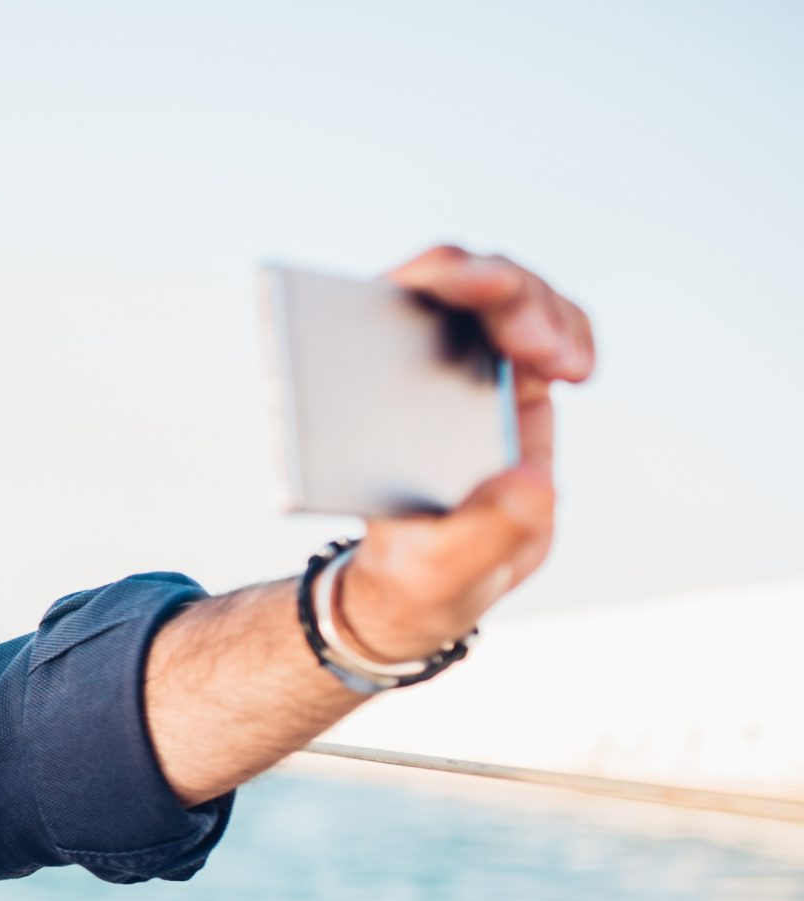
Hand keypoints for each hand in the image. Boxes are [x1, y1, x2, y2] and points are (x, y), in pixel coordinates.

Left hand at [340, 246, 597, 659]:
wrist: (443, 579)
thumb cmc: (418, 569)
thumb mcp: (435, 570)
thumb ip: (476, 536)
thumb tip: (529, 484)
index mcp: (360, 397)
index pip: (374, 307)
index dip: (420, 283)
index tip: (459, 286)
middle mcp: (406, 366)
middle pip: (448, 281)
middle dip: (498, 289)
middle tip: (534, 342)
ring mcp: (462, 363)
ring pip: (504, 290)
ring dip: (543, 310)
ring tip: (566, 367)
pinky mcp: (511, 374)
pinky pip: (550, 324)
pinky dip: (571, 332)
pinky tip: (579, 369)